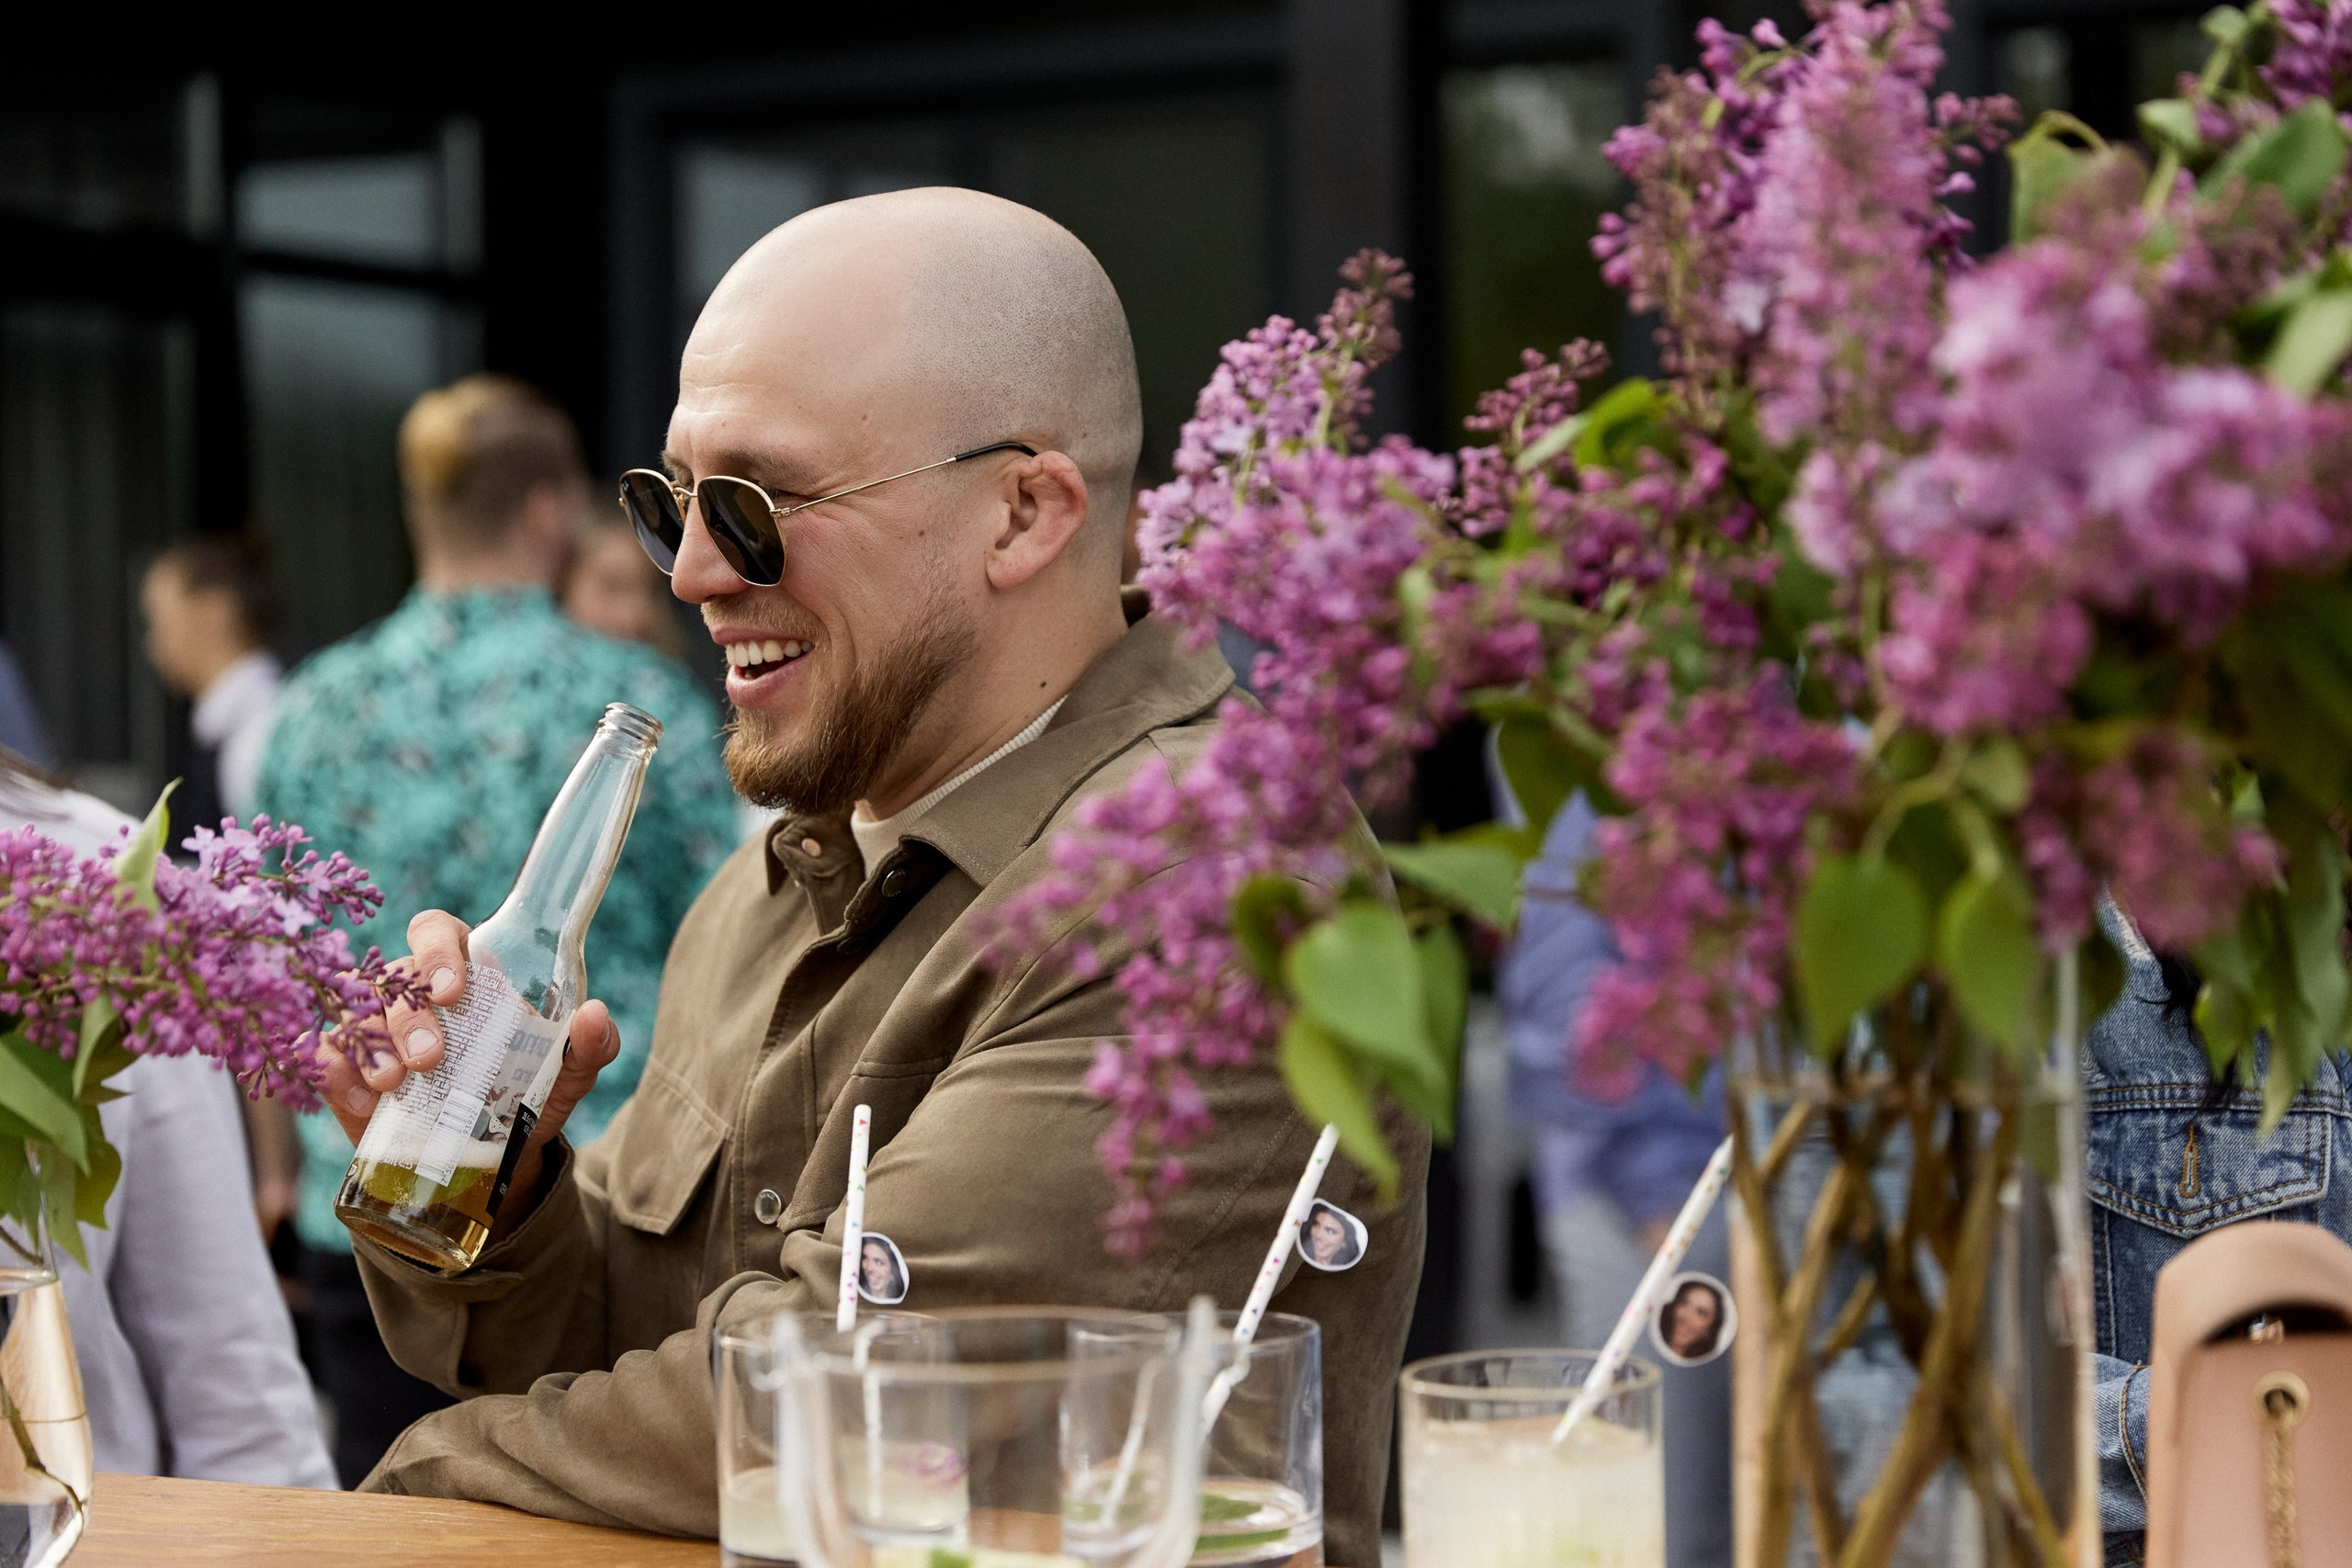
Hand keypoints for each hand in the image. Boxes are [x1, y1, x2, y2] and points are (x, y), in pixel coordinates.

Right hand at [315, 909, 622, 1236]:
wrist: (492, 1164)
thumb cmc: (527, 1098)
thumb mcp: (565, 1075)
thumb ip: (588, 1046)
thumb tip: (595, 1015)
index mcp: (466, 973)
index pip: (437, 932)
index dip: (437, 949)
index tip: (454, 990)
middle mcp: (413, 994)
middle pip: (392, 976)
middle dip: (407, 1013)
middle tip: (431, 1057)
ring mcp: (375, 1031)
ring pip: (354, 1013)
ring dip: (371, 1046)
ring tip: (396, 1083)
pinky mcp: (348, 1071)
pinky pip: (326, 1055)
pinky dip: (339, 1075)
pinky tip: (368, 1103)